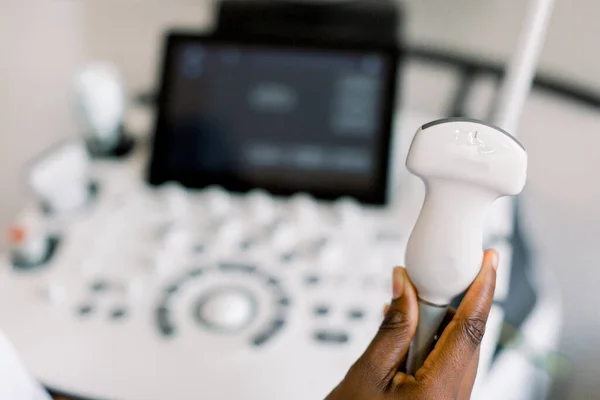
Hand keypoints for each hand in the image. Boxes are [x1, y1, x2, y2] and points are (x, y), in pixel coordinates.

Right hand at [325, 250, 498, 399]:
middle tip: (419, 288)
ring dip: (432, 327)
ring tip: (400, 324)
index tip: (489, 261)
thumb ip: (391, 328)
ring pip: (455, 350)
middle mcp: (453, 399)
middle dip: (444, 307)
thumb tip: (404, 287)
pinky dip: (427, 344)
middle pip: (465, 337)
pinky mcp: (442, 399)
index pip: (470, 329)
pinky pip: (444, 363)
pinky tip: (403, 341)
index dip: (482, 289)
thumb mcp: (365, 374)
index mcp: (439, 392)